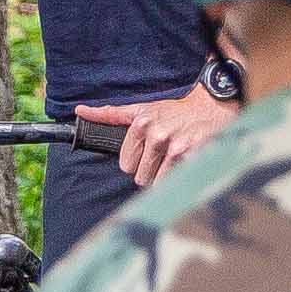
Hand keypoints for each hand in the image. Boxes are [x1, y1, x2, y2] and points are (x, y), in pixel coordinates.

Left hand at [100, 89, 241, 182]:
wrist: (210, 108)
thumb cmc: (173, 111)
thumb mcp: (141, 109)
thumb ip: (110, 114)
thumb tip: (80, 111)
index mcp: (141, 123)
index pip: (125, 164)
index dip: (135, 161)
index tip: (146, 152)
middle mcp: (157, 135)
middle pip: (140, 176)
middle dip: (150, 171)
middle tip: (161, 157)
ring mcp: (176, 148)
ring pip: (157, 183)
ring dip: (164, 177)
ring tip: (172, 161)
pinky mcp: (193, 158)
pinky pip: (175, 183)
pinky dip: (178, 178)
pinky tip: (184, 163)